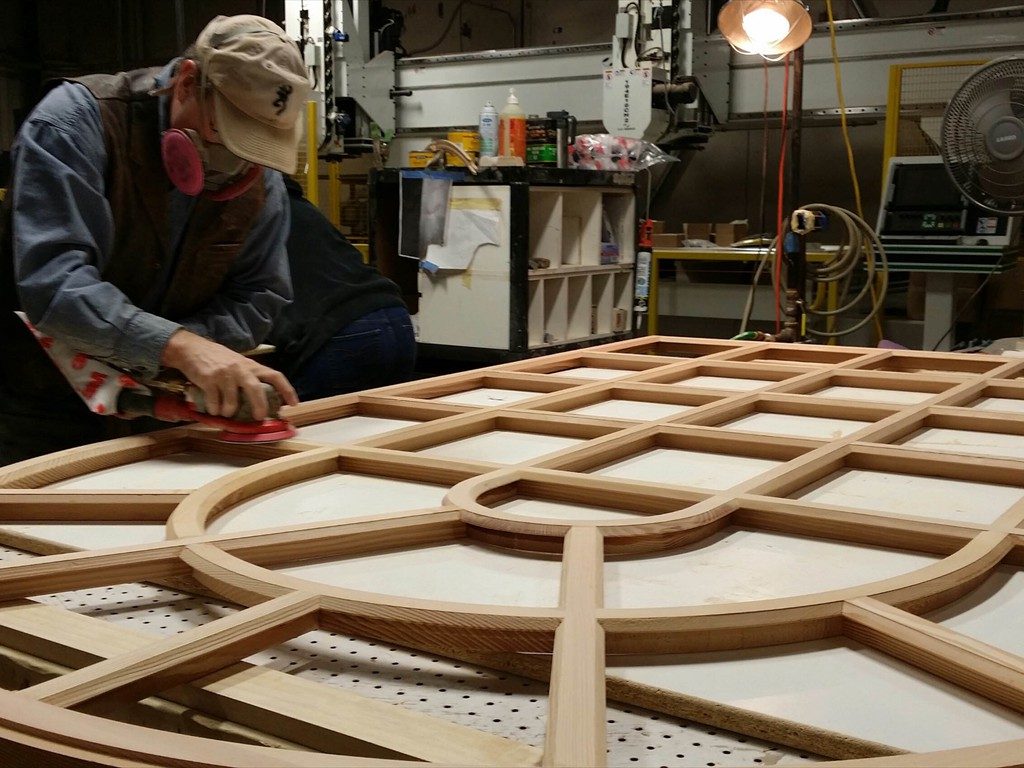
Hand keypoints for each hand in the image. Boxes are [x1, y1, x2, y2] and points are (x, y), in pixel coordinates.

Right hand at [161, 330, 297, 420]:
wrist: (192, 349)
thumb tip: (264, 400)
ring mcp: (224, 375)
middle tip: (259, 417)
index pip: (275, 376)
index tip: (294, 404)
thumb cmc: (219, 359)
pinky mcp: (208, 381)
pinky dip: (214, 410)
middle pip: (256, 390)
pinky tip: (213, 408)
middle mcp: (240, 369)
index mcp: (251, 366)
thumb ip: (250, 377)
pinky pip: (214, 403)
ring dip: (229, 412)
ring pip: (232, 402)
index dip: (287, 390)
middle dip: (260, 406)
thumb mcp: (239, 363)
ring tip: (226, 412)